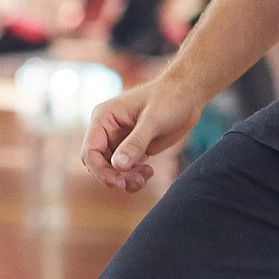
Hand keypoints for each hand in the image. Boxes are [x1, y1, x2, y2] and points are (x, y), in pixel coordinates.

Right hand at [81, 75, 205, 192]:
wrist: (188, 95)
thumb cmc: (169, 98)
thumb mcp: (153, 120)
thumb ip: (135, 143)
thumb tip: (118, 165)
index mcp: (104, 118)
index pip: (90, 151)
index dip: (101, 171)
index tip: (120, 182)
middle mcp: (107, 130)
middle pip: (98, 164)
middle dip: (115, 177)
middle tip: (138, 181)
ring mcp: (119, 140)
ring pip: (112, 170)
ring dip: (126, 179)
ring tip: (145, 177)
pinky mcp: (132, 148)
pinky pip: (125, 170)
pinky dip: (134, 176)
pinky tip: (149, 172)